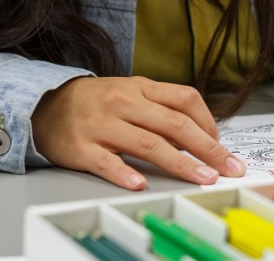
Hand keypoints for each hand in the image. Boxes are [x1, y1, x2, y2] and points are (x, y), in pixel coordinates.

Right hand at [31, 76, 245, 189]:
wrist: (47, 105)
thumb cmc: (99, 102)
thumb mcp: (132, 95)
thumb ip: (162, 110)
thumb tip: (198, 136)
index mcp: (142, 88)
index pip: (185, 99)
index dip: (208, 122)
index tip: (221, 145)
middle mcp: (126, 103)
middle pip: (174, 124)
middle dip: (206, 147)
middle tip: (227, 167)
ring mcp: (104, 124)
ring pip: (147, 143)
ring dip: (179, 162)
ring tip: (201, 177)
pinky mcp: (82, 147)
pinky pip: (106, 162)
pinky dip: (124, 172)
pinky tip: (140, 184)